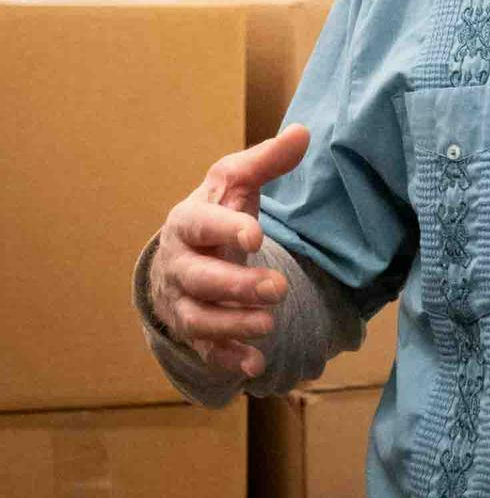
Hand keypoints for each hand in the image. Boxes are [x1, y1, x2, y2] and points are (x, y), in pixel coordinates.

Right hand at [148, 123, 309, 377]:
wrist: (185, 252)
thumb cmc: (217, 212)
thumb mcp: (236, 181)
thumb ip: (266, 161)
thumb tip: (303, 132)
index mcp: (188, 222)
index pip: (202, 224)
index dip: (226, 229)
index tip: (256, 234)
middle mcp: (179, 263)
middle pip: (200, 279)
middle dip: (236, 286)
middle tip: (278, 288)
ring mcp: (182, 300)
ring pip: (199, 318)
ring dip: (232, 325)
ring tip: (268, 325)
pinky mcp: (193, 329)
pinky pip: (204, 349)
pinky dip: (227, 359)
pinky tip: (254, 365)